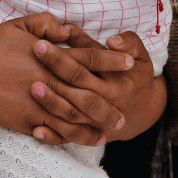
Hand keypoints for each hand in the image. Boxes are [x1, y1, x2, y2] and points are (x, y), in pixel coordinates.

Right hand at [0, 13, 128, 144]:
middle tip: (127, 110)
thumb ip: (47, 24)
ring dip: (95, 124)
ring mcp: (38, 103)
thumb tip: (69, 29)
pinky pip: (53, 131)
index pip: (90, 57)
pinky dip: (70, 136)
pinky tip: (82, 139)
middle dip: (110, 102)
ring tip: (111, 129)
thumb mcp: (18, 25)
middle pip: (89, 93)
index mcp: (50, 56)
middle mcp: (49, 81)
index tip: (130, 63)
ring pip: (74, 117)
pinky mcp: (25, 121)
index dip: (112, 59)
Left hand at [28, 27, 164, 142]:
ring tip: (32, 87)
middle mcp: (108, 101)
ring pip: (71, 113)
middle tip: (34, 51)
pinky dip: (52, 135)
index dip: (69, 51)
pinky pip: (69, 137)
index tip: (44, 41)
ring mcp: (97, 121)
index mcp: (118, 81)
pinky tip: (35, 129)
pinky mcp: (89, 133)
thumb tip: (112, 41)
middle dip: (55, 67)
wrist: (145, 110)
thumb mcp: (140, 55)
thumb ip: (128, 43)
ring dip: (50, 101)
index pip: (90, 63)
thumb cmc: (137, 75)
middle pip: (78, 84)